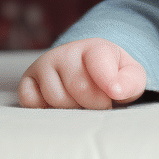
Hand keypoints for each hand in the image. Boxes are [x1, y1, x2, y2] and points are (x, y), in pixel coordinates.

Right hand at [18, 38, 146, 108]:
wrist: (89, 75)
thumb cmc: (113, 78)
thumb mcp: (131, 78)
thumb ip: (130, 82)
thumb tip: (116, 89)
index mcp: (95, 47)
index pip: (98, 60)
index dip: (108, 81)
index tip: (116, 94)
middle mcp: (66, 52)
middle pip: (78, 86)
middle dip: (94, 104)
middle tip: (101, 105)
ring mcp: (44, 65)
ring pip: (55, 98)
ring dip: (71, 110)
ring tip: (80, 104)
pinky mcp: (27, 81)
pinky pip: (31, 101)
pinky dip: (44, 110)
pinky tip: (58, 106)